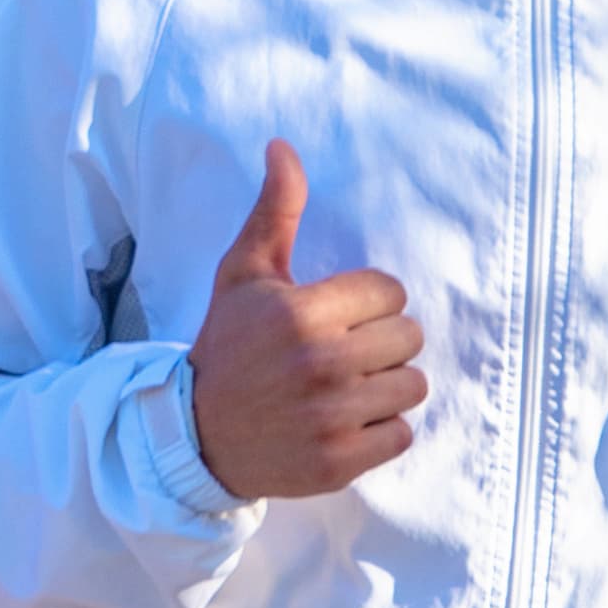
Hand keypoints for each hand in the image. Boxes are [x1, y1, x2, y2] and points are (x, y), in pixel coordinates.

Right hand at [185, 141, 427, 500]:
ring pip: (412, 385)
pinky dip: (380, 432)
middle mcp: (320, 363)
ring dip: (385, 387)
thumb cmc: (227, 348)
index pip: (391, 292)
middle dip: (380, 343)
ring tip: (346, 388)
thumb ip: (274, 212)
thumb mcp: (243, 275)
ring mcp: (332, 416)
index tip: (335, 317)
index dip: (367, 302)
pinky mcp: (340, 461)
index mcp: (301, 312)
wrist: (195, 437)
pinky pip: (402, 434)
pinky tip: (344, 423)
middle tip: (341, 354)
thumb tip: (283, 146)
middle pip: (409, 338)